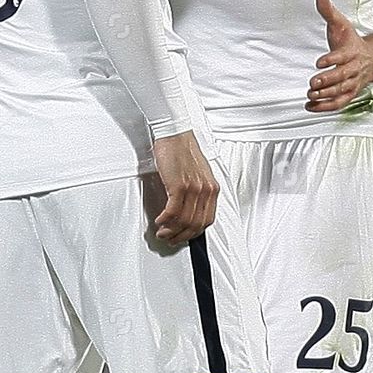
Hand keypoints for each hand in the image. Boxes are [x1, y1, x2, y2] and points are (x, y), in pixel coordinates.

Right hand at [151, 131, 217, 245]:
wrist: (175, 134)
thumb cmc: (183, 151)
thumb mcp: (198, 174)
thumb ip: (198, 192)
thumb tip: (188, 211)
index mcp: (213, 188)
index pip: (207, 220)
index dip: (194, 233)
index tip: (183, 236)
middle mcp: (206, 190)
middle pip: (196, 224)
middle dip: (181, 236)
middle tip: (170, 239)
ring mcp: (194, 188)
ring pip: (184, 220)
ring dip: (171, 230)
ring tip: (162, 232)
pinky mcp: (180, 185)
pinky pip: (173, 211)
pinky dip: (165, 220)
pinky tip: (159, 221)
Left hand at [308, 0, 372, 112]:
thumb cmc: (352, 42)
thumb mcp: (341, 24)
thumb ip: (329, 11)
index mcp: (352, 51)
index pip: (343, 56)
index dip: (332, 59)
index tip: (319, 62)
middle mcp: (354, 69)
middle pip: (342, 76)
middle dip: (328, 80)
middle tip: (313, 83)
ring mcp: (352, 83)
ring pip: (341, 91)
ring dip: (326, 95)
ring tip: (311, 95)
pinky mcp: (348, 93)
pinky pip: (339, 103)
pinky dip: (325, 107)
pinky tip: (310, 107)